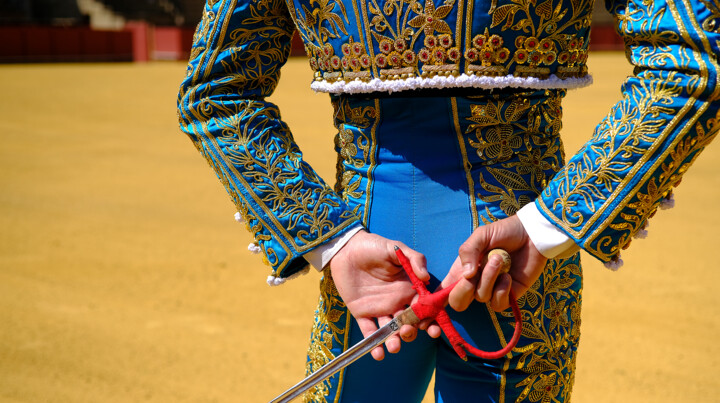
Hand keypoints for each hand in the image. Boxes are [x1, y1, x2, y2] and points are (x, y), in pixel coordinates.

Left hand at [329, 230, 428, 359]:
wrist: (346, 248)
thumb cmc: (374, 246)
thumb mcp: (396, 248)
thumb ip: (414, 259)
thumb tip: (426, 279)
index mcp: (409, 288)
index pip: (424, 308)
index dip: (430, 320)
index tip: (433, 329)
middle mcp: (397, 302)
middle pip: (409, 323)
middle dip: (411, 332)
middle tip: (407, 331)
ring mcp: (380, 309)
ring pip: (391, 331)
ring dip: (394, 342)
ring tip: (394, 346)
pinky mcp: (362, 313)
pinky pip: (369, 332)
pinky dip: (373, 344)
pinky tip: (378, 354)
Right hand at [443, 215, 547, 311]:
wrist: (531, 234)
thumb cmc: (504, 232)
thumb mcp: (481, 235)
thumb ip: (468, 251)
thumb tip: (466, 275)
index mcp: (462, 269)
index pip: (444, 290)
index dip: (437, 298)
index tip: (434, 298)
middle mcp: (474, 282)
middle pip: (458, 302)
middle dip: (463, 290)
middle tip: (473, 273)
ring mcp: (491, 290)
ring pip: (481, 297)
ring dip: (489, 277)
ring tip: (499, 259)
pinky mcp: (508, 296)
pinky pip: (498, 304)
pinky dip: (502, 290)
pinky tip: (508, 276)